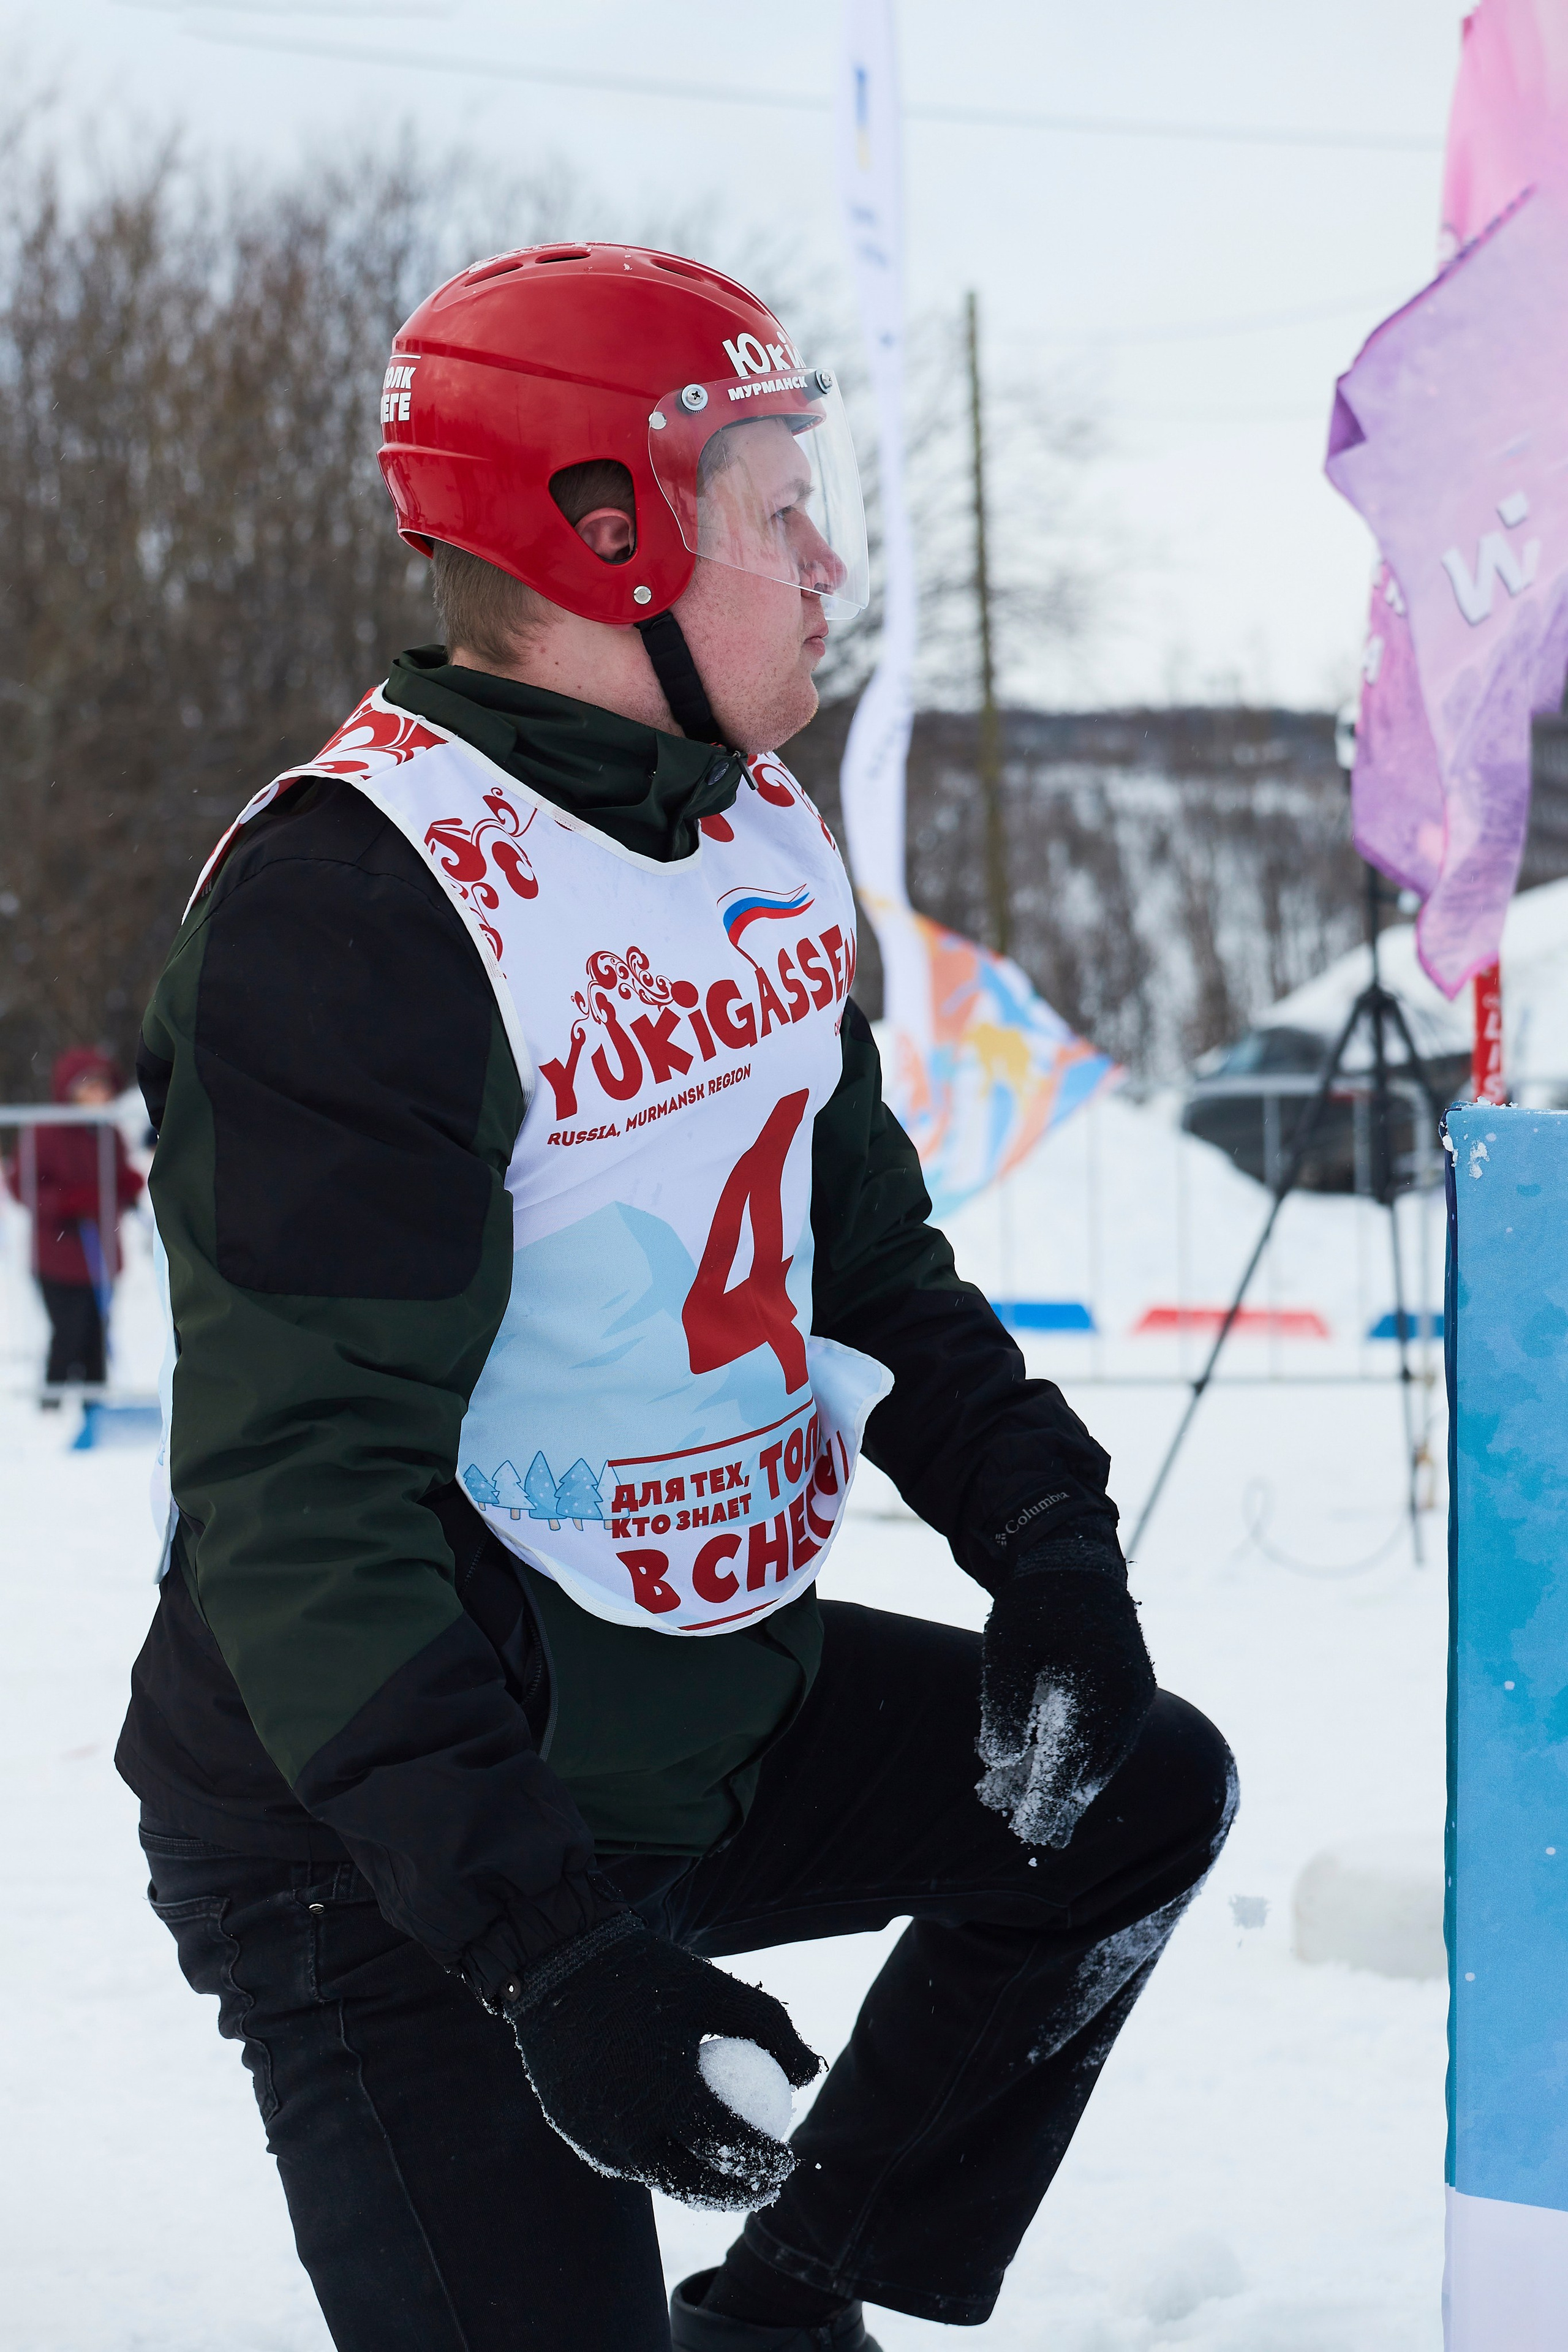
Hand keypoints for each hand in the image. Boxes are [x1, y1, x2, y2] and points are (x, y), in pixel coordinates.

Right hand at [503, 1914, 821, 2208]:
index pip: (726, 2146)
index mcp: (663, 2092)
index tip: (789, 2160)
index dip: (764, 2161)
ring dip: (699, 2187)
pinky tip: (685, 2148)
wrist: (561, 1963)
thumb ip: (770, 2027)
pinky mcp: (574, 2132)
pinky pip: (626, 2157)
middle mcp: (624, 2128)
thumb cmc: (648, 1974)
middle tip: (767, 2186)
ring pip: (658, 2176)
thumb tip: (810, 2074)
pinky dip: (660, 2159)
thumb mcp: (715, 1987)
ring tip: (732, 2177)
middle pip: (692, 2184)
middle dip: (737, 2196)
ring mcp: (594, 2137)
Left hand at [976, 1537, 1155, 1848]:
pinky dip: (1083, 1759)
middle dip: (1055, 1800)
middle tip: (1027, 1832)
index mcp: (1093, 1687)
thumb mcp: (1006, 1647)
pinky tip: (1051, 1769)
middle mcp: (1124, 1698)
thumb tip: (998, 1759)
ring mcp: (1135, 1697)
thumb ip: (1003, 1703)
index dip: (1046, 1799)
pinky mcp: (1135, 1693)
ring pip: (1102, 1758)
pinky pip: (1111, 1740)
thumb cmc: (1033, 1604)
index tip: (1027, 1830)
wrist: (1076, 1561)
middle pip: (1089, 1767)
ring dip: (1066, 1782)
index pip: (1069, 1760)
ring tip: (1025, 1803)